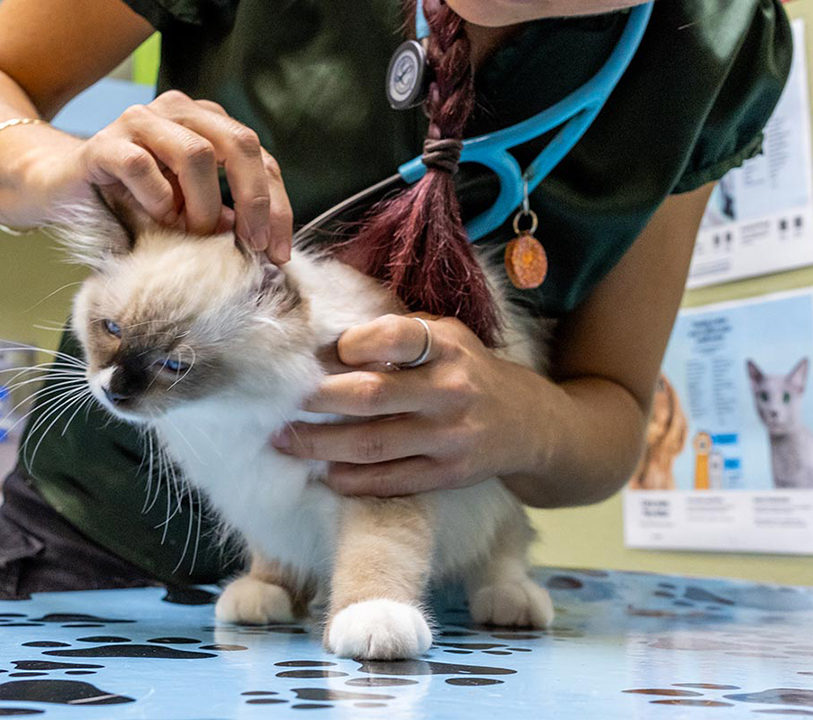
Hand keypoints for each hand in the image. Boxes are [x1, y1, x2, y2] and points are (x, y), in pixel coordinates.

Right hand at [38, 89, 294, 263]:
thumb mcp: (185, 207)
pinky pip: (142, 165)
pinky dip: (158, 199)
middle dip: (255, 201)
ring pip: (197, 153)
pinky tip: (155, 217)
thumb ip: (222, 211)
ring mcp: (140, 121)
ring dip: (203, 204)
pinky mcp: (103, 142)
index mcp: (206, 121)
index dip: (275, 204)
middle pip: (239, 144)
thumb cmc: (129, 198)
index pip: (259, 156)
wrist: (57, 187)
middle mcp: (178, 111)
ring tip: (192, 232)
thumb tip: (260, 239)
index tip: (278, 251)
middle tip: (251, 245)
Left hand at [269, 313, 541, 496]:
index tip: (322, 351)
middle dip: (318, 399)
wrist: (532, 425)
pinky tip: (324, 473)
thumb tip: (330, 332)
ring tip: (284, 440)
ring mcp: (450, 437)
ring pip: (373, 444)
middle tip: (280, 400)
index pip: (395, 336)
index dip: (352, 343)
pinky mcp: (448, 475)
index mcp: (447, 347)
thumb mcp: (448, 336)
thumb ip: (400, 331)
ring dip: (321, 444)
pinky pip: (391, 480)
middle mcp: (450, 390)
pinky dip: (352, 480)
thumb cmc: (471, 370)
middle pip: (372, 395)